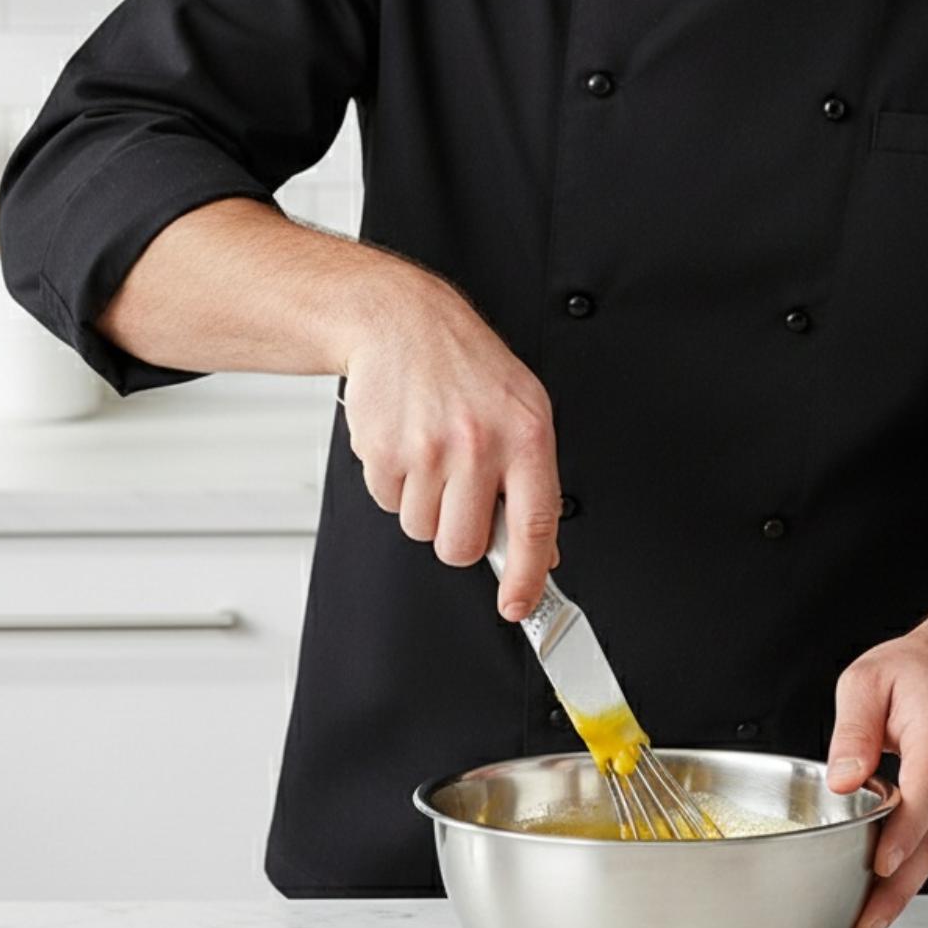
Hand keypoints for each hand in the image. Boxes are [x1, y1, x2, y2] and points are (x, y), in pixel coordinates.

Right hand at [340, 266, 561, 618]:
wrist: (402, 321)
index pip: (536, 526)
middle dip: (459, 536)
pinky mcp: (383, 452)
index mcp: (527, 435)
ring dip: (425, 505)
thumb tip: (544, 548)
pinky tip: (408, 444)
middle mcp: (480, 444)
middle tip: (460, 498)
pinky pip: (388, 504)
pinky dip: (395, 485)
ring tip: (434, 455)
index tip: (519, 606)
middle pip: (463, 546)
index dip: (528, 578)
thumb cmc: (467, 366)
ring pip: (422, 529)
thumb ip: (535, 482)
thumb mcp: (524, 410)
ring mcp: (429, 450)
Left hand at [825, 626, 927, 927]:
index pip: (925, 793)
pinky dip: (913, 869)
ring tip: (869, 924)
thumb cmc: (917, 672)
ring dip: (904, 889)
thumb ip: (854, 729)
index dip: (903, 834)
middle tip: (866, 926)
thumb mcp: (869, 680)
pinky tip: (886, 893)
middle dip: (898, 887)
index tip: (881, 865)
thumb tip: (842, 778)